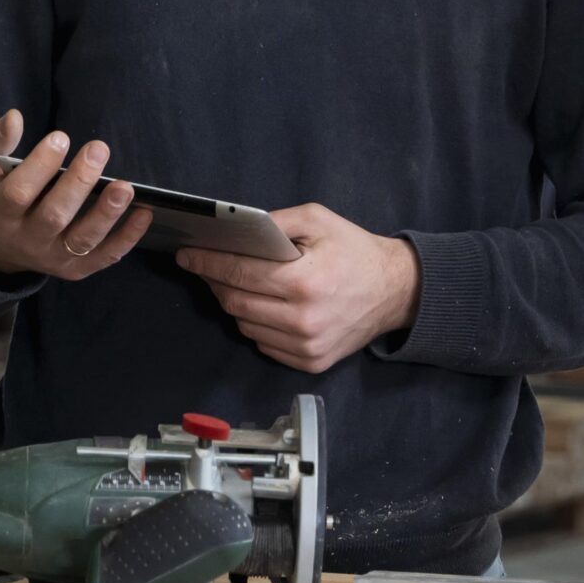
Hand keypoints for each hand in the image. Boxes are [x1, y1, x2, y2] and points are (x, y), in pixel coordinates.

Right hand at [0, 109, 148, 279]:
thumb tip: (14, 117)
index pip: (18, 192)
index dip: (40, 165)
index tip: (60, 136)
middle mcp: (24, 239)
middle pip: (54, 216)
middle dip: (78, 183)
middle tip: (98, 149)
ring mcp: (50, 256)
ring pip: (81, 240)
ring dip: (106, 214)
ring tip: (125, 186)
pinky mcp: (73, 267)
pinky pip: (103, 257)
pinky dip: (126, 238)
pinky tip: (144, 213)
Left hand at [177, 203, 418, 372]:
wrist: (396, 291)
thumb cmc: (355, 251)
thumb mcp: (319, 220)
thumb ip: (275, 222)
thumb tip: (234, 230)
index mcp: (305, 282)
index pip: (239, 273)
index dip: (207, 262)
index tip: (187, 255)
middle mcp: (304, 320)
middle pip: (235, 302)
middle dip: (215, 281)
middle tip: (206, 266)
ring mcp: (307, 346)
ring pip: (245, 326)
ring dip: (234, 304)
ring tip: (237, 284)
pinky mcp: (310, 362)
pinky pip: (264, 344)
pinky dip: (256, 324)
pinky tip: (263, 306)